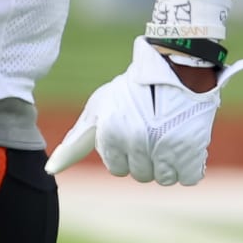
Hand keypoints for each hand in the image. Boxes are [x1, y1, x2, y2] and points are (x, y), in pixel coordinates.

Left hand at [45, 37, 242, 185]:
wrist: (177, 64)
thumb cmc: (134, 88)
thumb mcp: (100, 107)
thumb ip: (76, 140)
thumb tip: (50, 170)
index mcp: (111, 132)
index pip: (117, 168)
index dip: (125, 152)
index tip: (133, 131)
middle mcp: (135, 141)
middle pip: (141, 174)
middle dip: (146, 157)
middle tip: (153, 130)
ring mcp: (165, 147)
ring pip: (164, 178)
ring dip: (168, 162)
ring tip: (170, 135)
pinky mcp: (192, 148)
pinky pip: (188, 177)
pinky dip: (189, 166)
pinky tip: (185, 144)